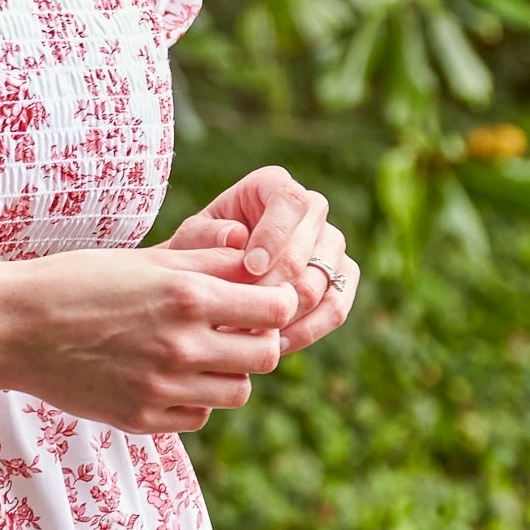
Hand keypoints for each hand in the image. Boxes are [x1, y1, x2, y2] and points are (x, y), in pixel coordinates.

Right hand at [0, 244, 299, 434]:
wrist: (14, 326)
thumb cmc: (78, 281)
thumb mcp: (144, 259)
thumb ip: (205, 262)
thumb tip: (256, 265)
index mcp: (186, 295)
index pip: (275, 309)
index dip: (275, 304)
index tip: (260, 301)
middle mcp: (181, 345)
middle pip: (265, 356)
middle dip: (258, 341)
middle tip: (234, 330)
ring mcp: (161, 387)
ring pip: (236, 392)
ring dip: (229, 373)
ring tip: (199, 354)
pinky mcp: (140, 419)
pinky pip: (197, 416)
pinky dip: (193, 399)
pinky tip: (168, 376)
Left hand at [163, 166, 358, 357]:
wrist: (207, 278)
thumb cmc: (196, 252)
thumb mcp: (189, 240)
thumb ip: (204, 236)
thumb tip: (237, 237)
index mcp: (273, 185)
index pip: (290, 202)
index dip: (274, 236)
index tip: (250, 268)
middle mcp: (311, 208)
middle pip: (307, 250)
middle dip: (274, 287)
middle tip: (243, 314)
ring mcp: (330, 243)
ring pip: (321, 283)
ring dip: (286, 314)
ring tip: (250, 335)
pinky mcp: (340, 277)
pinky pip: (336, 307)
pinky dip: (308, 330)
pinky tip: (275, 344)